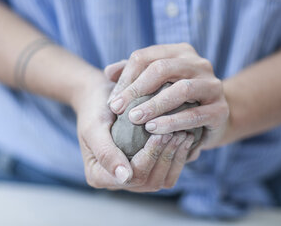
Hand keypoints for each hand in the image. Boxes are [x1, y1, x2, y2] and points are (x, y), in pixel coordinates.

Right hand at [72, 72, 193, 191]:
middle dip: (166, 157)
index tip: (160, 134)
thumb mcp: (95, 127)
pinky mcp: (147, 168)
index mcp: (99, 176)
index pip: (132, 177)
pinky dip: (178, 157)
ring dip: (175, 158)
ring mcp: (133, 176)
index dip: (150, 157)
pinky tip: (185, 139)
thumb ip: (105, 153)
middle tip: (177, 132)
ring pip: (161, 180)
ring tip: (183, 135)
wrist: (100, 97)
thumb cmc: (94, 109)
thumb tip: (124, 178)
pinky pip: (167, 173)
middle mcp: (117, 181)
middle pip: (149, 182)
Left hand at [105, 43, 229, 160]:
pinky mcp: (220, 109)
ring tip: (134, 119)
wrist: (213, 118)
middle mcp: (199, 64)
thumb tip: (109, 72)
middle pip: (162, 68)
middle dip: (136, 90)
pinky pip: (195, 114)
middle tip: (118, 110)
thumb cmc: (177, 100)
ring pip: (181, 89)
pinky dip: (172, 122)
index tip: (112, 102)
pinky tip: (154, 130)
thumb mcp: (155, 85)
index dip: (125, 78)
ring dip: (154, 105)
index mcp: (180, 53)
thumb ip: (133, 75)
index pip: (146, 57)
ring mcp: (213, 85)